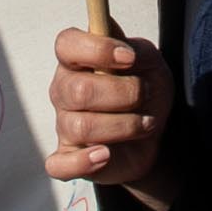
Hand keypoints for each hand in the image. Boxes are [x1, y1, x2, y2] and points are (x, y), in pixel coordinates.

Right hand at [42, 27, 172, 199]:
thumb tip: (124, 50)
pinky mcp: (68, 157)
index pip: (66, 45)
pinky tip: (105, 155)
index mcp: (77, 61)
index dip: (97, 49)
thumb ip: (139, 50)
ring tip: (144, 124)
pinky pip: (59, 165)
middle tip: (144, 95)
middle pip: (79, 90)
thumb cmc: (144, 91)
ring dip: (126, 126)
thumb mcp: (152, 64)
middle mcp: (64, 90)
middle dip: (124, 93)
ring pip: (82, 127)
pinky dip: (83, 162)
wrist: (152, 131)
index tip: (129, 58)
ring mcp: (63, 125)